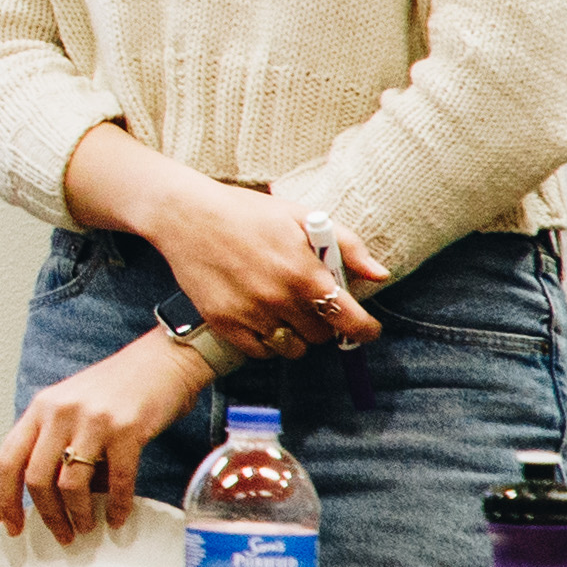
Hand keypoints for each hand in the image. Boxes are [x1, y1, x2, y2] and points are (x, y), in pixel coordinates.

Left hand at [0, 333, 213, 539]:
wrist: (162, 360)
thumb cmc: (118, 386)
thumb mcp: (72, 405)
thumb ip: (56, 440)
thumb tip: (52, 494)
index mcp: (40, 408)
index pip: (8, 459)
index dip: (6, 498)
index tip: (14, 526)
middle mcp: (59, 413)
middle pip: (36, 479)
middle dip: (48, 515)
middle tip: (61, 534)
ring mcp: (92, 421)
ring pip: (70, 484)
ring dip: (78, 514)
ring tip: (87, 527)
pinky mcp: (127, 430)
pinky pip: (117, 481)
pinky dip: (116, 506)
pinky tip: (117, 517)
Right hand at [138, 166, 382, 361]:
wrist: (186, 216)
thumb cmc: (247, 213)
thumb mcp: (302, 218)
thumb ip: (348, 245)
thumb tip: (380, 275)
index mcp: (303, 272)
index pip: (351, 321)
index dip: (365, 330)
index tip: (366, 330)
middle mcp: (278, 299)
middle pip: (321, 336)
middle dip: (323, 323)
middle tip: (311, 304)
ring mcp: (249, 314)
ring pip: (292, 348)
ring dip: (296, 336)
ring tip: (286, 313)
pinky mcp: (224, 323)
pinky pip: (259, 353)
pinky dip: (267, 343)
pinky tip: (262, 320)